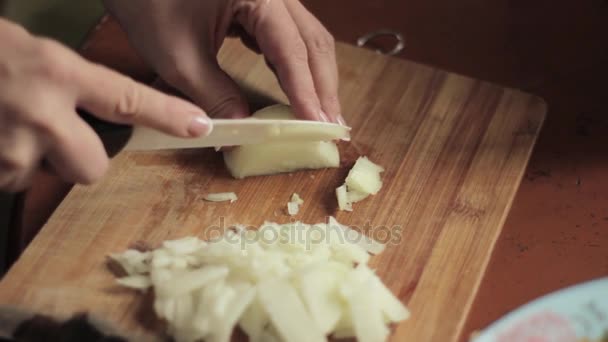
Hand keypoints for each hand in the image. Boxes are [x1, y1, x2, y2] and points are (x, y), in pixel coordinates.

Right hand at [0, 19, 212, 191]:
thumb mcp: (31, 52)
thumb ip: (67, 84)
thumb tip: (102, 112)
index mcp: (56, 72)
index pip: (128, 99)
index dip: (168, 115)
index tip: (201, 126)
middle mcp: (39, 114)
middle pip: (94, 167)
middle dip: (83, 159)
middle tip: (55, 133)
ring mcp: (10, 148)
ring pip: (45, 175)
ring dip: (32, 159)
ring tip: (5, 124)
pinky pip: (11, 179)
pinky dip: (4, 163)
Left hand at [104, 0, 343, 123]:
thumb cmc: (147, 3)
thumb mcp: (179, 57)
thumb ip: (215, 96)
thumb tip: (242, 132)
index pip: (292, 50)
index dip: (306, 91)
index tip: (317, 126)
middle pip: (313, 41)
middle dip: (323, 87)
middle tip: (332, 127)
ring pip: (307, 39)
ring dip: (315, 78)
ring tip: (321, 115)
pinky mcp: (261, 3)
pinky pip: (289, 36)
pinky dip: (296, 66)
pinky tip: (297, 90)